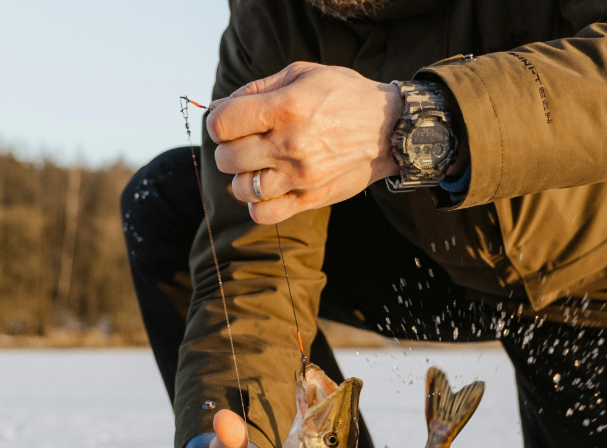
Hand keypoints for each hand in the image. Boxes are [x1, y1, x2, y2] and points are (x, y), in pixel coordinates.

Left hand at [209, 62, 400, 225]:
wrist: (389, 129)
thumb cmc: (343, 96)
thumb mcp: (302, 74)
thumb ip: (257, 89)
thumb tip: (217, 108)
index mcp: (286, 107)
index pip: (222, 124)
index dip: (218, 122)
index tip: (231, 122)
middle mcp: (290, 144)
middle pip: (227, 158)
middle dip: (228, 149)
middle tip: (245, 143)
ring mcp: (301, 175)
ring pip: (242, 188)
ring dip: (242, 177)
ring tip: (258, 166)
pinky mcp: (311, 198)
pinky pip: (264, 214)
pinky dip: (257, 204)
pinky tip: (267, 189)